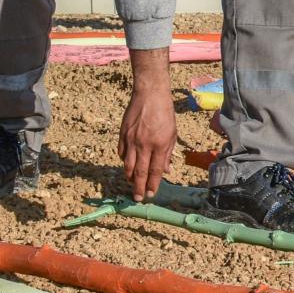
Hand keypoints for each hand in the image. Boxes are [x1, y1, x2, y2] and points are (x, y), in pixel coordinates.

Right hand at [120, 65, 179, 200]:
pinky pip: (121, 153)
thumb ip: (168, 154)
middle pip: (139, 172)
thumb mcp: (172, 134)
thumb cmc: (164, 114)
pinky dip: (124, 162)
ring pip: (127, 165)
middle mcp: (144, 144)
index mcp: (159, 145)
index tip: (150, 194)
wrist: (150, 95)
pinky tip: (128, 166)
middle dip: (138, 187)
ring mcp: (131, 139)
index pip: (154, 170)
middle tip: (138, 198)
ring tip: (133, 184)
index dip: (152, 184)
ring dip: (130, 177)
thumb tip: (165, 171)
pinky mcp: (122, 134)